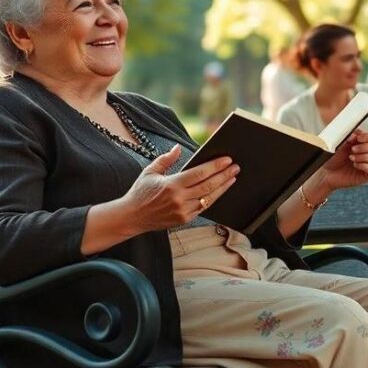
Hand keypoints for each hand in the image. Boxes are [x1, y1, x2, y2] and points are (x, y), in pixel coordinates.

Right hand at [122, 145, 238, 231]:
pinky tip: (219, 191)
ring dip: (222, 188)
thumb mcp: (150, 172)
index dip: (215, 166)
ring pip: (209, 198)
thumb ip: (166, 159)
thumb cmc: (140, 192)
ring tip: (232, 178)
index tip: (227, 160)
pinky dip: (212, 198)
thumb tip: (178, 147)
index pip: (200, 173)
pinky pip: (203, 208)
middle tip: (235, 167)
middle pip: (208, 186)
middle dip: (224, 175)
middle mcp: (179, 199)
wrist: (132, 217)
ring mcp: (183, 211)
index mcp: (172, 185)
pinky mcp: (184, 220)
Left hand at [319, 130, 367, 190]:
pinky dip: (365, 166)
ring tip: (351, 158)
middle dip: (365, 147)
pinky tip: (355, 165)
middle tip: (352, 149)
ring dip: (364, 157)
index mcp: (365, 143)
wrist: (327, 171)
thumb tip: (355, 135)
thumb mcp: (340, 143)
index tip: (358, 138)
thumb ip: (349, 136)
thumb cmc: (334, 156)